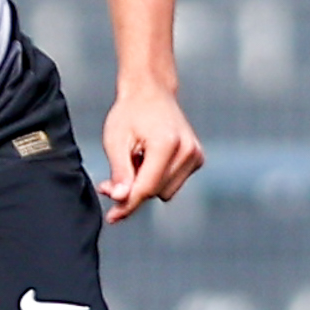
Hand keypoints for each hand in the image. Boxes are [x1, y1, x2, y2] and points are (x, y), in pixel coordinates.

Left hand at [98, 85, 202, 222]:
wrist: (151, 92)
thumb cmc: (130, 112)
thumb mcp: (116, 140)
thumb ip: (119, 172)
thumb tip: (120, 199)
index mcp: (167, 144)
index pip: (146, 188)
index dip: (126, 205)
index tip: (112, 217)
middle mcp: (187, 150)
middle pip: (154, 192)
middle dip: (132, 191)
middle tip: (112, 178)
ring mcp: (196, 155)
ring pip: (164, 192)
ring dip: (145, 184)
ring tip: (136, 160)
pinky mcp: (198, 159)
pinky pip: (172, 184)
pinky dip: (157, 179)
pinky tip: (148, 159)